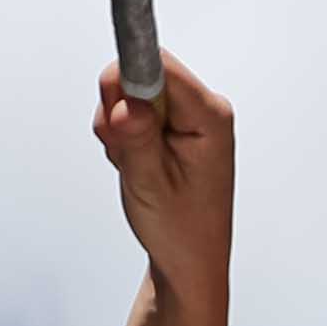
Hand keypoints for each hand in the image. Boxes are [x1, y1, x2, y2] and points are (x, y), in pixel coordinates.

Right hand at [92, 53, 236, 305]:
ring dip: (118, 128)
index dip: (127, 82)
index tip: (116, 112)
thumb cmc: (180, 230)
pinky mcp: (173, 124)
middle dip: (118, 111)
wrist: (189, 260)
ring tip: (135, 167)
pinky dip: (122, 136)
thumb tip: (126, 103)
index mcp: (210, 117)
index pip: (160, 65)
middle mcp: (203, 108)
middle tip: (127, 154)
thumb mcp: (151, 185)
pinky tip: (136, 164)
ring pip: (130, 93)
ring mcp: (188, 116)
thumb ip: (137, 137)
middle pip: (141, 73)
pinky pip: (132, 111)